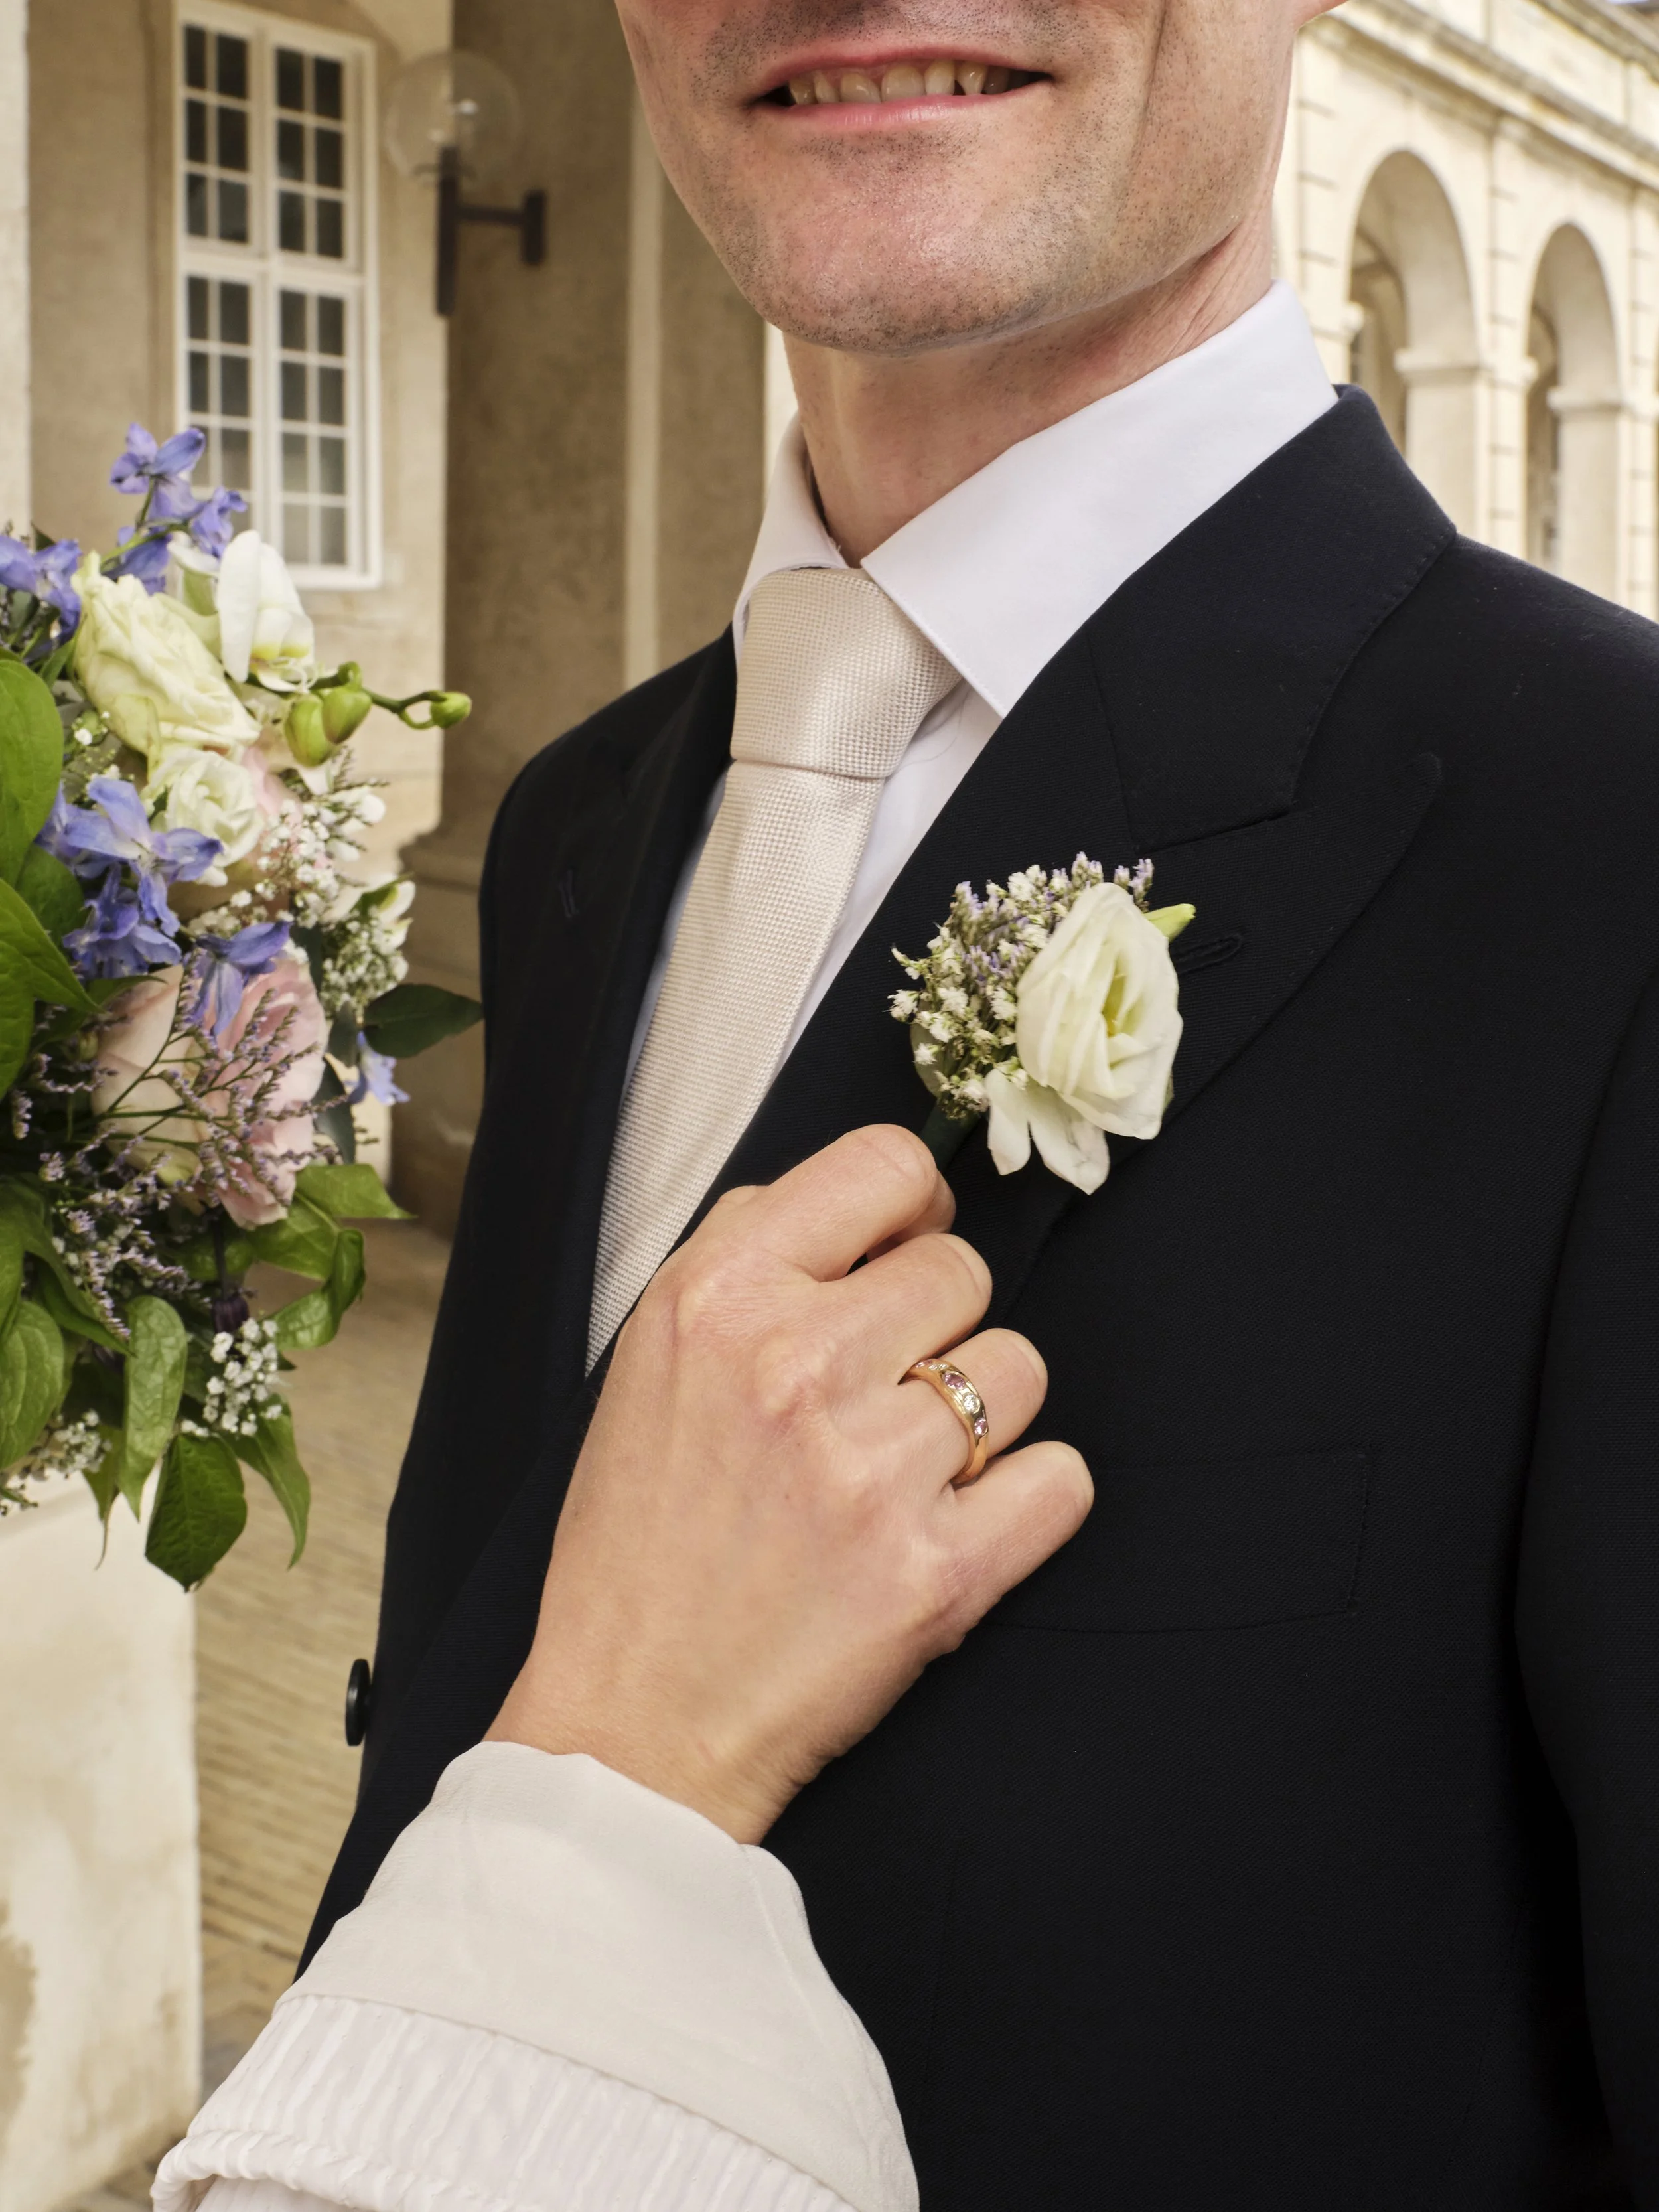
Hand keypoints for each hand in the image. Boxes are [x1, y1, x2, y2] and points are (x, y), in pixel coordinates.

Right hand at [489, 1125, 1091, 1841]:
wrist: (635, 1723)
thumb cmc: (644, 1539)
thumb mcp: (648, 1359)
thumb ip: (752, 1256)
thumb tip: (879, 1206)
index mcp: (715, 1297)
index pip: (885, 1166)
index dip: (910, 1209)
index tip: (899, 1255)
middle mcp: (793, 1366)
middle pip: (962, 1272)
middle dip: (933, 1330)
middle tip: (874, 1399)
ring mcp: (870, 1471)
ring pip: (1019, 1372)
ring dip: (979, 1419)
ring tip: (901, 1474)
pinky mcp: (937, 1575)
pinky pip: (1062, 1479)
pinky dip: (1028, 1504)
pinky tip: (960, 1527)